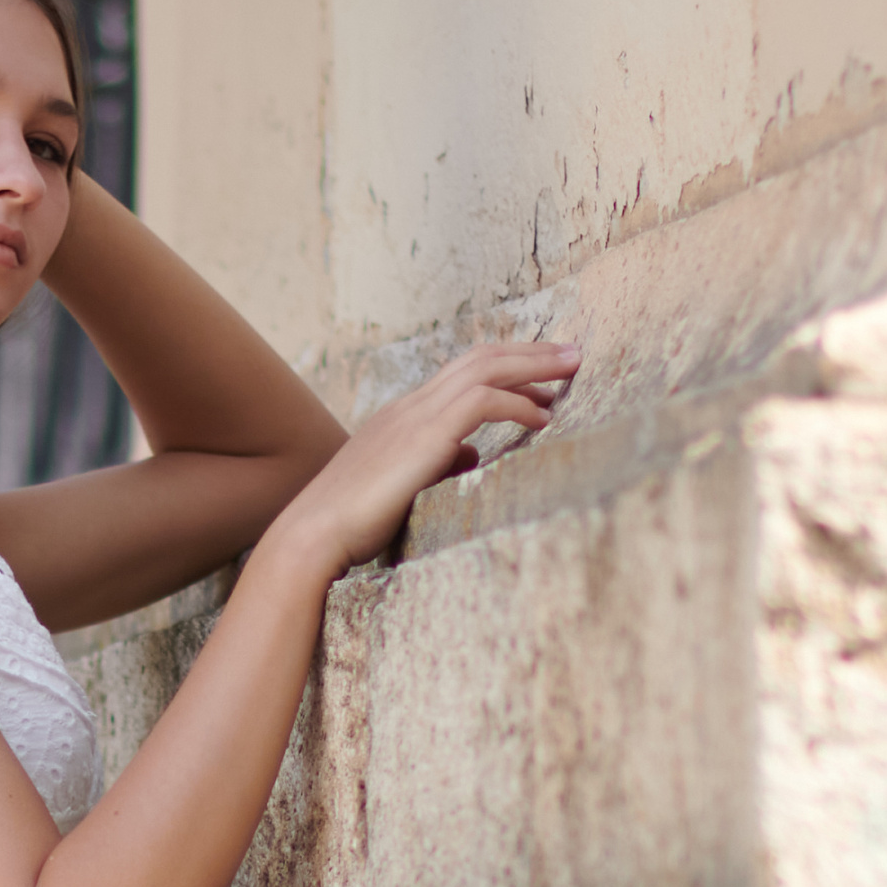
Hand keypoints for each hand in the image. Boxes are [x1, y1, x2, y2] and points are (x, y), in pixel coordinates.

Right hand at [265, 341, 582, 578]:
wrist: (314, 534)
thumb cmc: (353, 524)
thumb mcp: (404, 488)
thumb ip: (439, 464)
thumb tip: (473, 455)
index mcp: (402, 416)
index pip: (462, 373)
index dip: (506, 366)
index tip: (542, 372)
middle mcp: (410, 405)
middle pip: (480, 357)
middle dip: (531, 352)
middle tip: (572, 352)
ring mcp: (415, 415)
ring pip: (486, 367)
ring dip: (534, 366)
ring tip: (571, 370)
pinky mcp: (425, 434)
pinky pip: (484, 400)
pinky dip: (519, 404)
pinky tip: (543, 420)